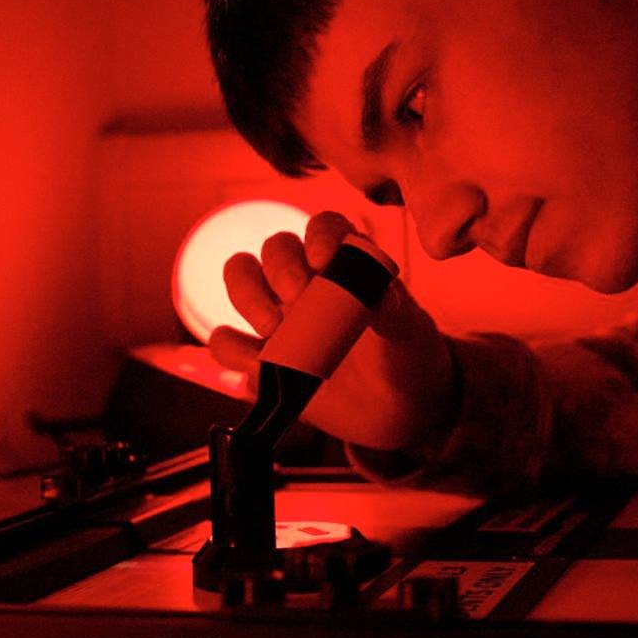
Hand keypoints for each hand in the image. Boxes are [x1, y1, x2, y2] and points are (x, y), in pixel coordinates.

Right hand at [208, 211, 458, 452]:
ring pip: (241, 281)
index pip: (324, 227)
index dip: (319, 235)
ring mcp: (280, 317)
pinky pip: (227, 341)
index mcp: (347, 263)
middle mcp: (308, 281)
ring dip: (247, 297)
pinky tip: (258, 367)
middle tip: (297, 297)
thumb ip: (394, 310)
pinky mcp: (261, 357)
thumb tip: (378, 292)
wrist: (399, 411)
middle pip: (274, 249)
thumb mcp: (410, 333)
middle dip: (280, 268)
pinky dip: (233, 349)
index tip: (323, 261)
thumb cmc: (408, 358)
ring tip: (273, 330)